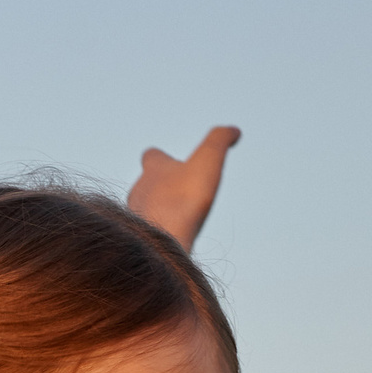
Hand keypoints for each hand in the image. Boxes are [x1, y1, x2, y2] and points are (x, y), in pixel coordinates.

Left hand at [126, 126, 241, 250]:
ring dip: (161, 209)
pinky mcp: (141, 240)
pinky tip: (174, 237)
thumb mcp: (207, 160)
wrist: (161, 242)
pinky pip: (150, 231)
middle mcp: (139, 191)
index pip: (152, 155)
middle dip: (162, 185)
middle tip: (180, 189)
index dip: (164, 157)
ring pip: (147, 208)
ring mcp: (137, 216)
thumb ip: (219, 140)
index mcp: (152, 170)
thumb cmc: (183, 199)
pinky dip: (161, 230)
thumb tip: (234, 130)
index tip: (177, 161)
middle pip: (147, 183)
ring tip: (179, 215)